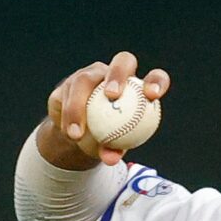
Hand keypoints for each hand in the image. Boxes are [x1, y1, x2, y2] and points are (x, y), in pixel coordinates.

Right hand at [35, 51, 169, 170]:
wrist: (78, 137)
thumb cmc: (106, 140)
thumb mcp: (113, 148)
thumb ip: (114, 151)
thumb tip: (111, 159)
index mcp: (137, 88)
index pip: (155, 78)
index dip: (156, 81)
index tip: (153, 95)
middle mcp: (115, 75)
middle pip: (123, 61)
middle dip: (118, 75)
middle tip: (112, 96)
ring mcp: (90, 76)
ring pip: (84, 80)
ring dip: (79, 105)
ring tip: (77, 133)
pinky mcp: (67, 85)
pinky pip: (65, 95)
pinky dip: (67, 114)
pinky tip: (68, 132)